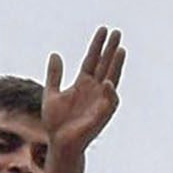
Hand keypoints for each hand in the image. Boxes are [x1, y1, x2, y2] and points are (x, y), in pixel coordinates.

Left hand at [41, 28, 127, 155]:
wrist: (58, 143)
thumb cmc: (56, 121)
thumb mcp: (51, 93)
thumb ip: (54, 75)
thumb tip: (55, 54)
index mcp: (82, 83)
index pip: (92, 59)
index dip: (97, 45)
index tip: (103, 29)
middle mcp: (93, 89)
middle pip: (105, 65)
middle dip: (110, 49)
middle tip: (117, 32)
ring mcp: (98, 101)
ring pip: (110, 79)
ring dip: (116, 66)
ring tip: (120, 50)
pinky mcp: (100, 115)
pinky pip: (108, 102)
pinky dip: (108, 93)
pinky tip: (107, 82)